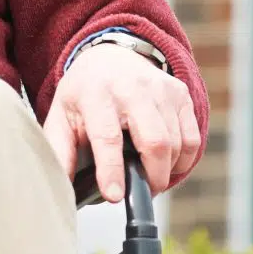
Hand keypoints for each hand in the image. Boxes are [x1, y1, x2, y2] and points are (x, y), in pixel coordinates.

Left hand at [44, 43, 200, 202]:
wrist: (110, 57)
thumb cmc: (84, 94)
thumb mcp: (61, 116)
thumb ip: (60, 151)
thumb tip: (60, 186)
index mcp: (95, 95)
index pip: (107, 137)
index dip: (112, 170)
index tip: (114, 196)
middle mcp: (131, 89)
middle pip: (154, 142)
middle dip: (152, 176)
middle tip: (142, 191)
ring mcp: (161, 90)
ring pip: (177, 144)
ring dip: (167, 170)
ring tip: (150, 176)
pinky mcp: (181, 95)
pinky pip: (192, 139)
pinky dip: (183, 160)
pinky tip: (166, 163)